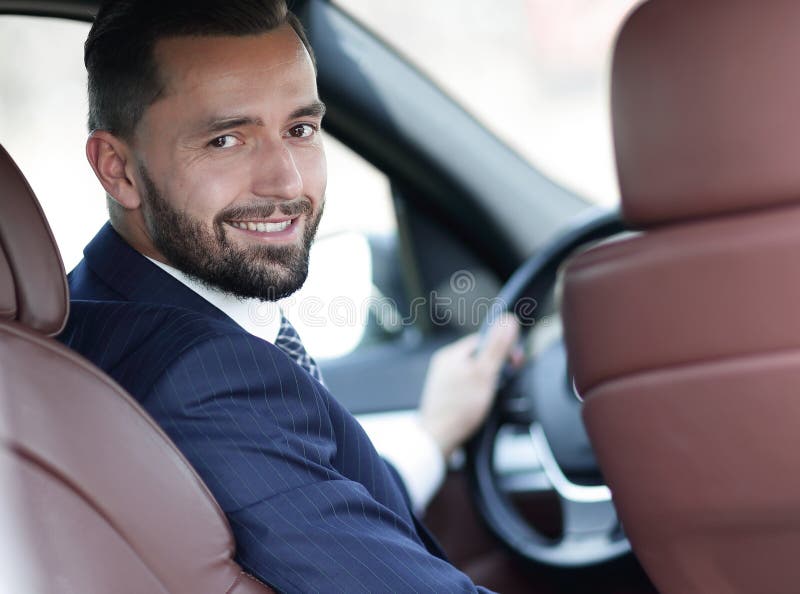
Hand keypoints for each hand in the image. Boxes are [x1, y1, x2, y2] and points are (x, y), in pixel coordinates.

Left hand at [418, 313, 521, 458]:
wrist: (438, 439)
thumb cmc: (459, 409)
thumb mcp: (485, 374)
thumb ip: (497, 347)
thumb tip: (508, 321)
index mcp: (451, 354)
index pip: (484, 339)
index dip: (502, 348)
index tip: (514, 361)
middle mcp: (445, 364)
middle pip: (479, 356)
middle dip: (495, 366)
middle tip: (503, 380)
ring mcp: (444, 381)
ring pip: (474, 372)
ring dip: (488, 380)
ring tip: (492, 394)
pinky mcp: (446, 396)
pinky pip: (467, 386)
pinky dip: (478, 392)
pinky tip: (481, 403)